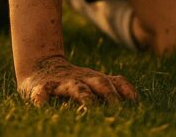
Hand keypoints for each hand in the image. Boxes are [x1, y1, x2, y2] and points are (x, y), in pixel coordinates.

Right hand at [18, 55, 138, 105]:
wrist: (40, 65)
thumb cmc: (73, 81)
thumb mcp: (94, 82)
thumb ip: (113, 89)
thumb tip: (136, 103)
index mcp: (96, 79)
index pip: (116, 82)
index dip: (126, 91)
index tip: (135, 102)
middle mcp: (82, 79)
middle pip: (100, 84)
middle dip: (111, 95)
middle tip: (119, 110)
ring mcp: (62, 83)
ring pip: (76, 89)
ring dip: (85, 97)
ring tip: (90, 108)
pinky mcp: (40, 87)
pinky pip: (42, 93)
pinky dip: (42, 99)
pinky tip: (42, 105)